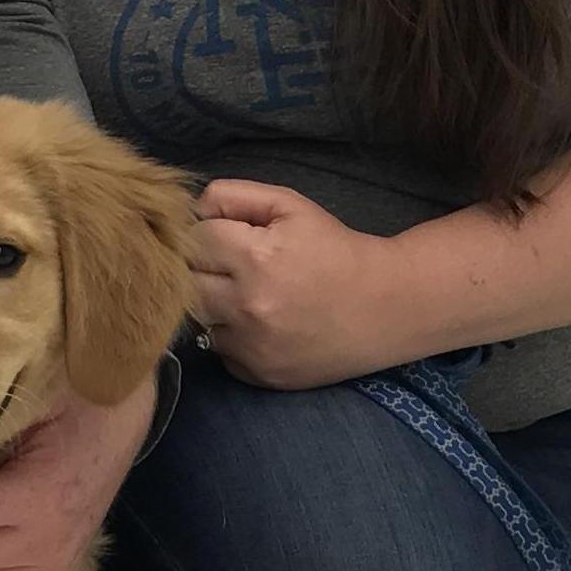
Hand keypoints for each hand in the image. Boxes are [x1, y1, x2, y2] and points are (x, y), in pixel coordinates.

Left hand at [189, 181, 417, 388]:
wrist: (384, 306)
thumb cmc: (335, 249)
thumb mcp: (291, 205)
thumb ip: (234, 196)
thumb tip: (193, 210)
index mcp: (256, 257)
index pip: (195, 239)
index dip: (209, 233)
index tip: (229, 237)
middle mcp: (248, 305)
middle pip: (185, 283)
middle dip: (202, 270)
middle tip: (229, 266)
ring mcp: (252, 345)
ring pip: (198, 320)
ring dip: (213, 305)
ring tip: (246, 295)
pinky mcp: (258, 374)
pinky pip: (220, 351)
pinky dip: (232, 337)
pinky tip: (260, 324)